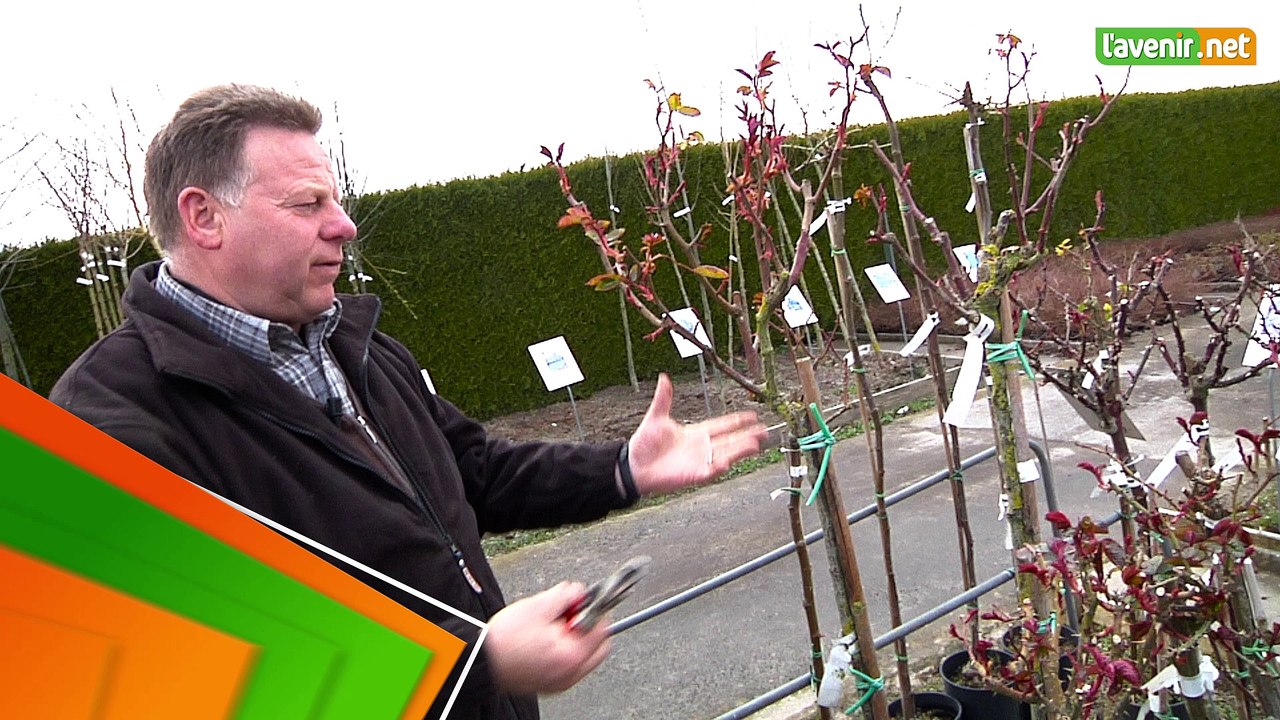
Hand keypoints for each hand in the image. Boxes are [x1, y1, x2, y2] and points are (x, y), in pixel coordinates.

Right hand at [485, 582, 612, 694]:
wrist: (481, 660)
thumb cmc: (504, 639)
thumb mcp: (538, 605)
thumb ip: (566, 595)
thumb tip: (580, 591)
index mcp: (572, 655)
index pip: (603, 629)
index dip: (594, 609)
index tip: (582, 601)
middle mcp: (570, 673)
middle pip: (598, 646)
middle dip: (588, 625)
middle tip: (569, 613)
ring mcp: (561, 681)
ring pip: (584, 655)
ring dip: (575, 637)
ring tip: (552, 625)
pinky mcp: (550, 684)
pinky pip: (569, 665)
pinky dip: (564, 650)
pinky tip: (545, 639)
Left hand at [627, 373, 767, 495]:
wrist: (633, 466)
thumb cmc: (644, 445)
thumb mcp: (656, 417)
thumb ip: (664, 398)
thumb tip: (664, 378)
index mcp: (695, 433)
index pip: (722, 425)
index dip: (737, 421)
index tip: (752, 415)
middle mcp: (701, 448)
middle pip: (730, 440)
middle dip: (747, 435)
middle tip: (764, 430)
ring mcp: (699, 461)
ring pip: (726, 454)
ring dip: (740, 450)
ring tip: (756, 444)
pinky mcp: (693, 474)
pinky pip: (710, 471)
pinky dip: (718, 466)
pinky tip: (727, 462)